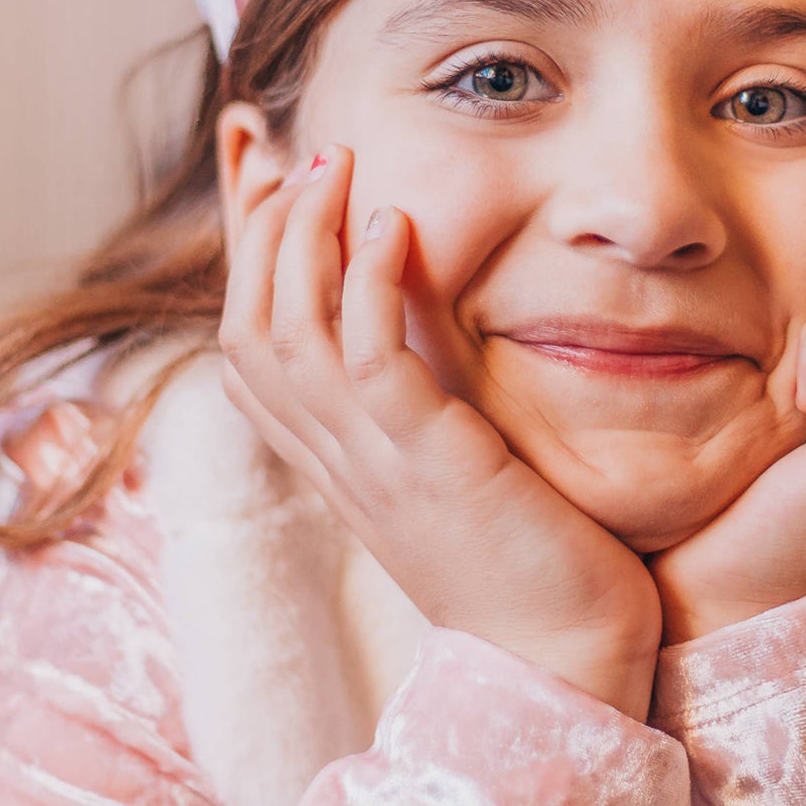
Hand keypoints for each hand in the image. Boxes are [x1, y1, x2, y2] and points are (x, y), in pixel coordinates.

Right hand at [216, 142, 663, 719]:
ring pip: (287, 332)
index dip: (244, 253)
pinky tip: (395, 225)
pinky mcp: (425, 460)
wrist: (561, 655)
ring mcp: (371, 460)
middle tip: (289, 151)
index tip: (258, 170)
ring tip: (336, 164)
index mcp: (329, 456)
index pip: (251, 341)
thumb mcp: (443, 463)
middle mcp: (331, 455)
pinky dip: (370, 286)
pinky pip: (368, 362)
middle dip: (257, 228)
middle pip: (246, 325)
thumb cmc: (517, 554)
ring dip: (303, 238)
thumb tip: (419, 322)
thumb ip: (413, 400)